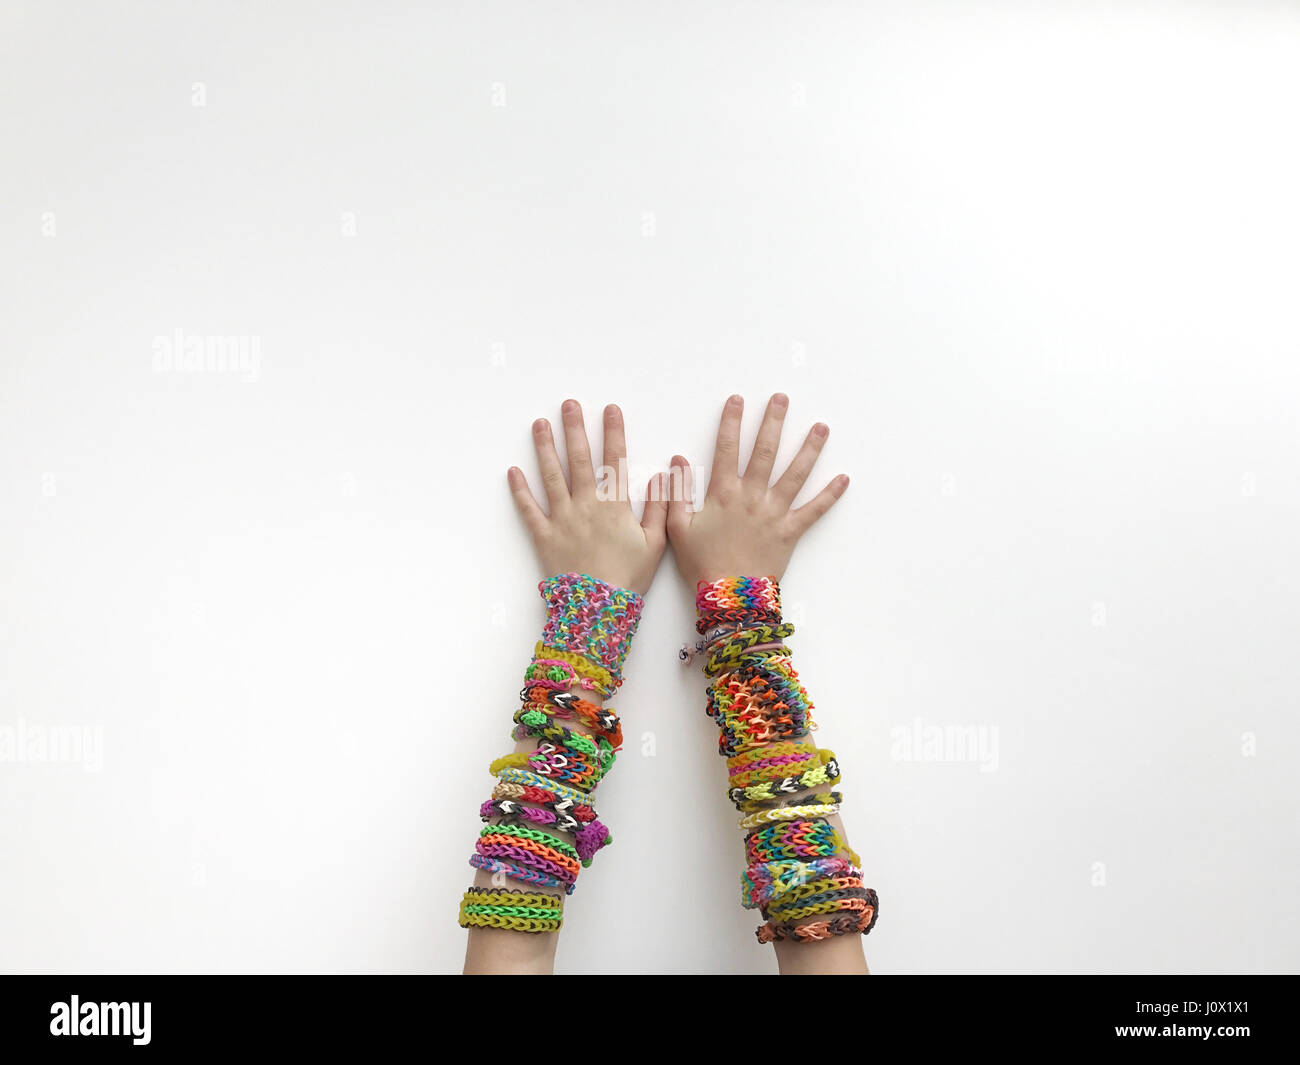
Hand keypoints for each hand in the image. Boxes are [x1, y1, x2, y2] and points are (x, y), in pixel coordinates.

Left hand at [508, 399, 668, 595]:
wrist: (597, 610)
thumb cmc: (630, 578)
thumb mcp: (656, 543)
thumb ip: (660, 507)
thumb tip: (663, 474)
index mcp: (614, 506)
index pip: (614, 460)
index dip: (613, 433)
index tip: (610, 409)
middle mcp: (585, 505)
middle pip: (578, 459)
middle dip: (574, 429)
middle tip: (568, 404)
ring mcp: (561, 519)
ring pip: (550, 476)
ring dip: (544, 448)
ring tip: (540, 424)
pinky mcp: (543, 536)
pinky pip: (528, 509)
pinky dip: (519, 490)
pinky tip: (513, 471)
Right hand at [666, 393, 848, 587]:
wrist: (729, 597)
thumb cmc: (701, 563)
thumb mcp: (677, 528)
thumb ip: (675, 493)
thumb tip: (677, 461)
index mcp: (723, 493)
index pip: (727, 448)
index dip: (732, 422)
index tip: (737, 400)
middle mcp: (752, 497)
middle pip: (766, 452)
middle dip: (774, 422)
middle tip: (782, 398)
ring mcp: (774, 513)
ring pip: (796, 474)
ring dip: (810, 448)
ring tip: (822, 427)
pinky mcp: (791, 531)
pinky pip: (814, 510)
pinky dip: (830, 495)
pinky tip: (844, 478)